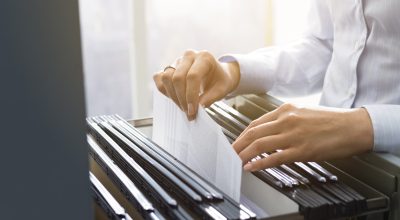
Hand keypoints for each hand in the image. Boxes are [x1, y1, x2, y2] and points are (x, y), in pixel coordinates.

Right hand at [153, 50, 239, 119]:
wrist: (217, 74)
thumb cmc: (220, 81)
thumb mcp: (222, 90)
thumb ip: (211, 98)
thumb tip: (197, 106)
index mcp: (204, 58)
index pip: (192, 76)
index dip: (190, 96)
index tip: (192, 111)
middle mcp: (189, 56)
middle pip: (177, 78)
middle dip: (181, 99)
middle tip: (188, 112)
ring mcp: (177, 61)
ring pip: (166, 78)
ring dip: (173, 96)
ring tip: (183, 107)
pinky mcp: (169, 67)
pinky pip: (159, 77)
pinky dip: (163, 89)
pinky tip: (174, 98)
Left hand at [232, 103, 373, 170]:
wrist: (354, 126)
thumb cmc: (331, 120)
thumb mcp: (304, 112)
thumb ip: (285, 119)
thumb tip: (269, 131)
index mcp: (286, 110)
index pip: (256, 123)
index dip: (243, 134)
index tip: (237, 141)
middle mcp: (286, 120)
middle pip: (253, 133)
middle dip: (237, 144)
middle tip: (229, 152)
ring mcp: (293, 135)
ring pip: (260, 145)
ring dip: (244, 154)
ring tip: (236, 161)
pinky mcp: (301, 150)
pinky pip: (275, 158)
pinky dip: (259, 163)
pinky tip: (251, 167)